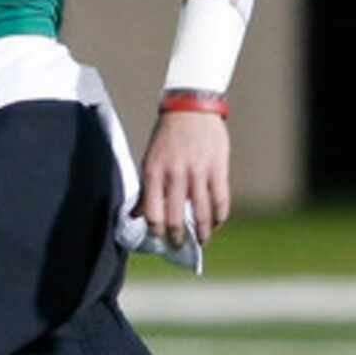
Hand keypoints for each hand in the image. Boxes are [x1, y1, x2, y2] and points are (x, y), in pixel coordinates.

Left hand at [139, 108, 230, 250]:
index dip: (156, 231)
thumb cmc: (167, 137)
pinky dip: (219, 216)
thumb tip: (135, 215)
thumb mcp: (150, 160)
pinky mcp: (217, 168)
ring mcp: (198, 172)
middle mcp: (175, 174)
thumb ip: (146, 189)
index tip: (159, 238)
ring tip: (201, 241)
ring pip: (201, 213)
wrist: (191, 108)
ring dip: (201, 232)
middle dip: (177, 238)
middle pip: (176, 217)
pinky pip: (220, 199)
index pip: (152, 213)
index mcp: (154, 172)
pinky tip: (216, 222)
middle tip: (179, 246)